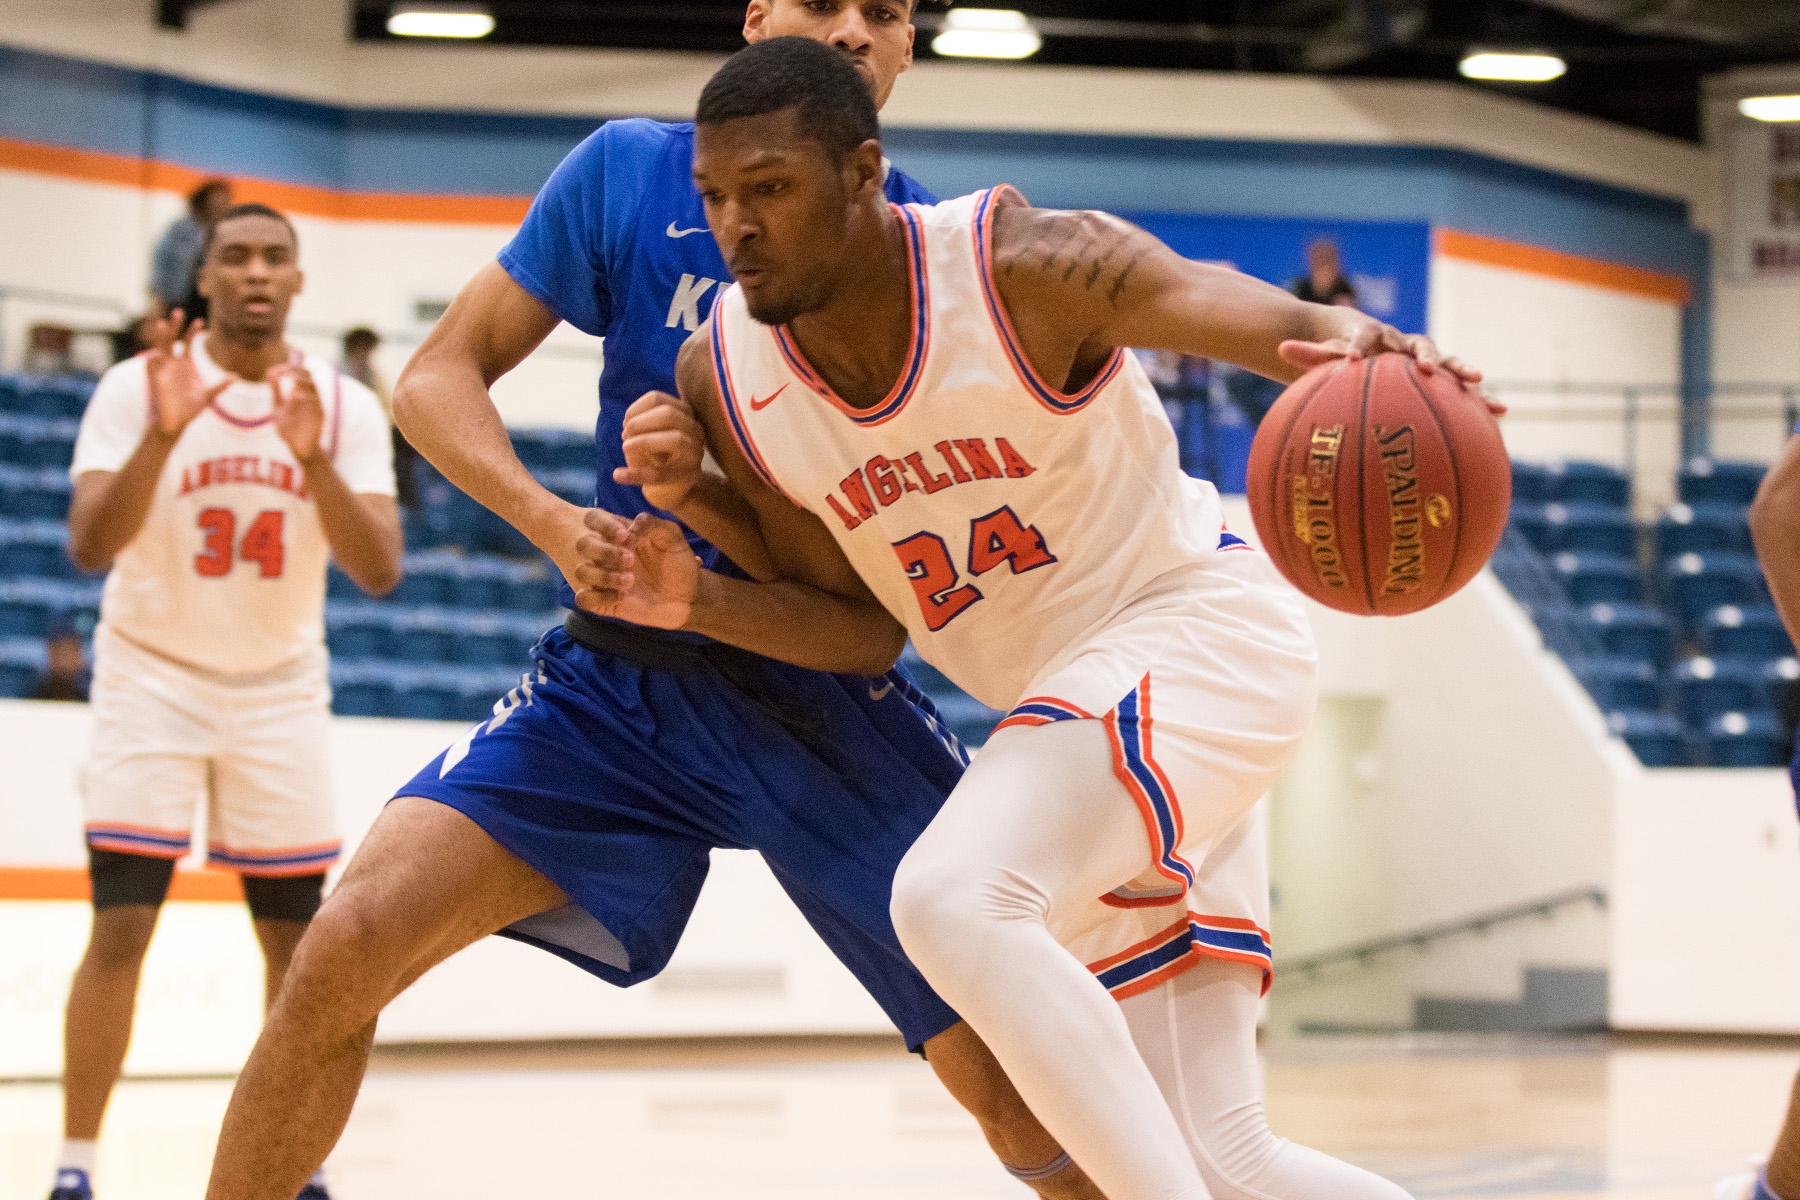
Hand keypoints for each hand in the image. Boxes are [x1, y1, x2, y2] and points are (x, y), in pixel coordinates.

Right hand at [144, 311, 233, 435]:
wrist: (176, 425)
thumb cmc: (189, 410)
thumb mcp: (208, 396)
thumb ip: (220, 386)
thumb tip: (235, 377)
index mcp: (184, 366)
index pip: (186, 343)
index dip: (192, 332)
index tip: (200, 321)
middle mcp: (171, 365)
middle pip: (171, 340)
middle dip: (175, 327)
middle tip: (179, 311)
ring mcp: (162, 372)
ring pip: (159, 350)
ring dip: (160, 338)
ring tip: (164, 324)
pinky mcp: (155, 382)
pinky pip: (151, 368)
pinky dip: (151, 360)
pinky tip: (153, 352)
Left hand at [268, 363, 326, 461]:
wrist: (298, 448)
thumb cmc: (289, 429)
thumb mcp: (278, 407)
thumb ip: (276, 391)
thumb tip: (271, 371)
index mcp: (300, 392)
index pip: (298, 373)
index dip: (288, 368)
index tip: (276, 369)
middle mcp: (310, 396)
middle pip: (308, 375)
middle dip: (296, 370)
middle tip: (284, 371)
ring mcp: (315, 405)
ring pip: (312, 385)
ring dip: (301, 380)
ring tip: (290, 378)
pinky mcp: (319, 415)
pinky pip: (315, 401)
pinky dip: (305, 395)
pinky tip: (293, 394)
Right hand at [571, 510, 697, 629]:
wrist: (688, 594)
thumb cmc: (678, 561)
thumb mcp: (670, 536)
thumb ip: (650, 524)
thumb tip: (630, 528)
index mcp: (616, 534)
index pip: (593, 519)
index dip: (604, 526)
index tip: (626, 537)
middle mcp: (605, 554)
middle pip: (582, 544)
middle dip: (603, 551)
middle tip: (630, 559)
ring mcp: (602, 577)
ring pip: (581, 571)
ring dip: (603, 575)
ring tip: (630, 580)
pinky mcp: (603, 601)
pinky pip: (583, 599)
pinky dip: (599, 597)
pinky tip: (622, 596)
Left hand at [613, 390, 705, 510]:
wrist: (671, 489)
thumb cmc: (655, 456)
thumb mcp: (647, 434)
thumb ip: (640, 422)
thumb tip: (630, 426)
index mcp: (684, 413)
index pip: (657, 399)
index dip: (634, 409)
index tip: (625, 422)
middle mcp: (696, 430)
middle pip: (668, 414)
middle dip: (639, 423)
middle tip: (624, 436)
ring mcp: (696, 453)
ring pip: (676, 439)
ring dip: (644, 442)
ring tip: (626, 448)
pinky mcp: (689, 476)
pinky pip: (662, 473)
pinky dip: (635, 474)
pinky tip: (617, 475)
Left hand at [1278, 323, 1504, 415]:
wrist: (1379, 348)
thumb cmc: (1348, 356)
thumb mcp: (1326, 357)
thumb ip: (1308, 354)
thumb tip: (1280, 347)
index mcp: (1377, 337)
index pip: (1366, 336)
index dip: (1358, 345)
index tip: (1351, 358)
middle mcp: (1406, 345)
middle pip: (1419, 345)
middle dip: (1423, 355)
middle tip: (1424, 366)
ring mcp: (1428, 361)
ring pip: (1447, 364)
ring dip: (1461, 371)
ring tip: (1478, 383)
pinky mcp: (1442, 381)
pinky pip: (1462, 391)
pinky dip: (1480, 399)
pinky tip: (1500, 413)